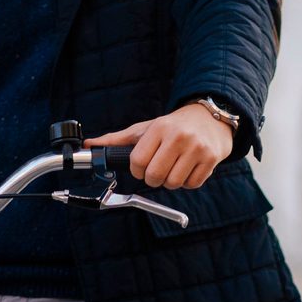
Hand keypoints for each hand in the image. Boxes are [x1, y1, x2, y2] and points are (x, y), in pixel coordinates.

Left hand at [89, 102, 234, 189]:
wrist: (210, 117)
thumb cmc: (173, 126)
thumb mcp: (145, 129)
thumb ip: (118, 140)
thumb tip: (90, 146)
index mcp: (159, 128)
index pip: (138, 161)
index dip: (137, 170)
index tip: (142, 166)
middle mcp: (178, 137)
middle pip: (155, 175)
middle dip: (153, 179)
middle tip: (157, 171)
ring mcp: (197, 148)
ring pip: (174, 183)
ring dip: (170, 182)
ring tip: (174, 168)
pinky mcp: (211, 159)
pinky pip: (192, 184)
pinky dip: (187, 182)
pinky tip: (187, 169)